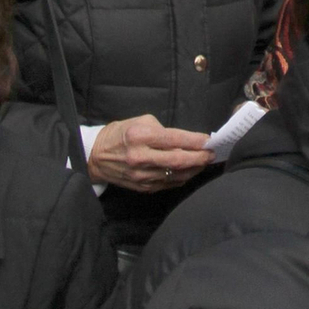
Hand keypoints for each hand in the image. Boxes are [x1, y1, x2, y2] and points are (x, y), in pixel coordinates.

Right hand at [87, 114, 212, 191]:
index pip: (175, 139)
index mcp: (140, 136)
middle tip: (212, 154)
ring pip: (176, 175)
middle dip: (200, 157)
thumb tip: (186, 140)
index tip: (208, 140)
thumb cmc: (121, 134)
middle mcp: (140, 157)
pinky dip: (182, 178)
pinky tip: (190, 171)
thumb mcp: (140, 121)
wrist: (96, 156)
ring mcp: (141, 175)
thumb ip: (163, 130)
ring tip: (204, 162)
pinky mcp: (142, 187)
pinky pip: (168, 183)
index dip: (195, 140)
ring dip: (194, 169)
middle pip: (179, 160)